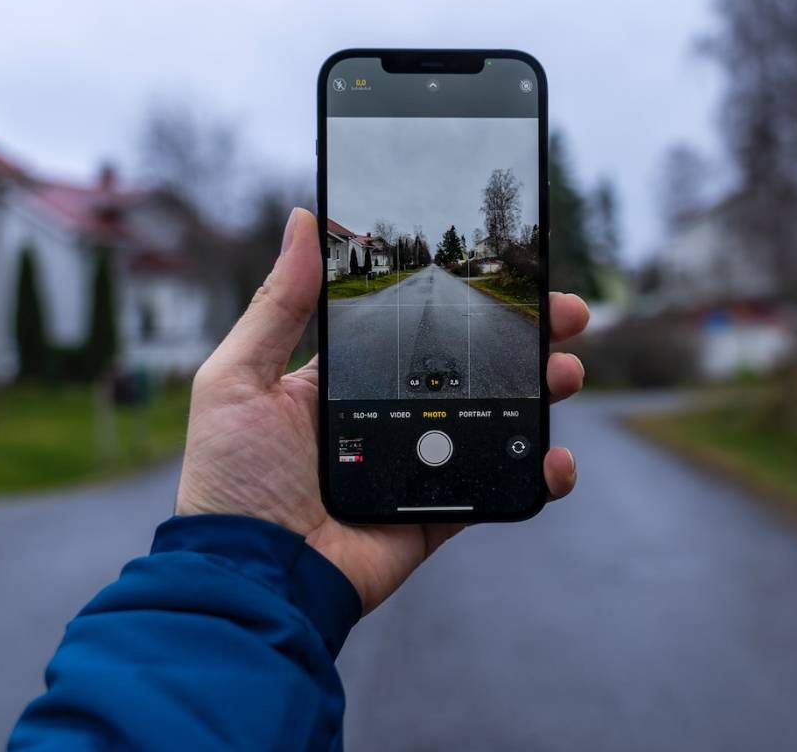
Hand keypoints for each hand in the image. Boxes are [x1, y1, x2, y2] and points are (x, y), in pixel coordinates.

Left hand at [176, 208, 588, 612]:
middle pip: (470, 367)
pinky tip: (556, 457)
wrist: (252, 577)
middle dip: (523, 337)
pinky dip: (538, 473)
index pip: (416, 328)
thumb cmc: (230, 480)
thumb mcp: (238, 378)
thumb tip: (302, 220)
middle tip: (564, 315)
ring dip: (541, 392)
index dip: (463, 300)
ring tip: (566, 371)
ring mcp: (417, 466)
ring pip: (496, 419)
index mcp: (341, 382)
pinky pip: (498, 488)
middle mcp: (385, 417)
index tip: (504, 272)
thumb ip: (278, 304)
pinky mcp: (438, 513)